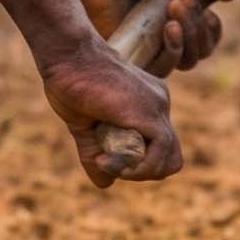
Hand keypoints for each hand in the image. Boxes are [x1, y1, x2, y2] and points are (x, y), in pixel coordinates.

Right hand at [37, 39, 182, 186]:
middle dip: (142, 172)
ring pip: (169, 159)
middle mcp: (159, 103)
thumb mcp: (85, 125)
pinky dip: (135, 168)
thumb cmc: (71, 81)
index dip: (138, 164)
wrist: (68, 55)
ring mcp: (157, 107)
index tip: (105, 159)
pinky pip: (159, 155)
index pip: (161, 147)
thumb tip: (106, 184)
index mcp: (148, 103)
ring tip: (105, 161)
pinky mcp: (149, 113)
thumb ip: (97, 152)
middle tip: (110, 163)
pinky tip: (105, 159)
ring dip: (137, 173)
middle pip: (171, 157)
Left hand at [70, 0, 235, 75]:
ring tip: (172, 9)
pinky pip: (163, 69)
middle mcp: (165, 31)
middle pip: (202, 48)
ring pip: (187, 60)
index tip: (202, 0)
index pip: (209, 33)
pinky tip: (167, 28)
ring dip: (189, 36)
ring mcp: (149, 46)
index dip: (212, 24)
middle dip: (199, 24)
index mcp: (179, 10)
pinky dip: (173, 51)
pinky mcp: (132, 57)